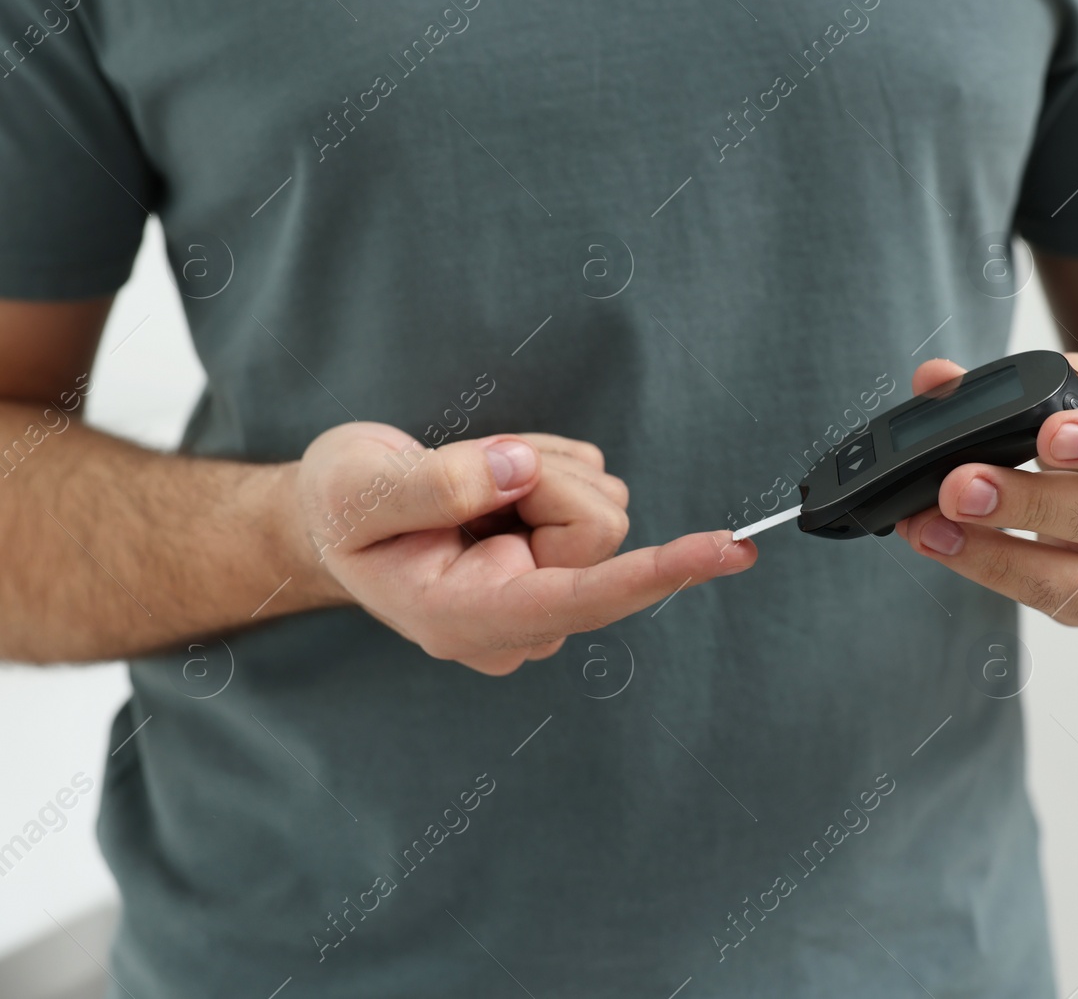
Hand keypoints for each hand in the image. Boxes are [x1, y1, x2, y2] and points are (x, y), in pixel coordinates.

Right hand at [290, 422, 754, 673]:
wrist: (334, 516)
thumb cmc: (338, 508)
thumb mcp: (357, 488)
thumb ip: (436, 483)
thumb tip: (521, 472)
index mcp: (469, 617)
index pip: (584, 597)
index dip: (660, 573)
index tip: (728, 551)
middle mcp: (523, 621)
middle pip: (596, 526)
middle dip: (539, 478)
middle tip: (462, 473)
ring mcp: (548, 594)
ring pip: (600, 503)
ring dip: (538, 472)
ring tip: (469, 486)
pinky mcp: (564, 558)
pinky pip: (591, 487)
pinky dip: (545, 470)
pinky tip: (492, 488)